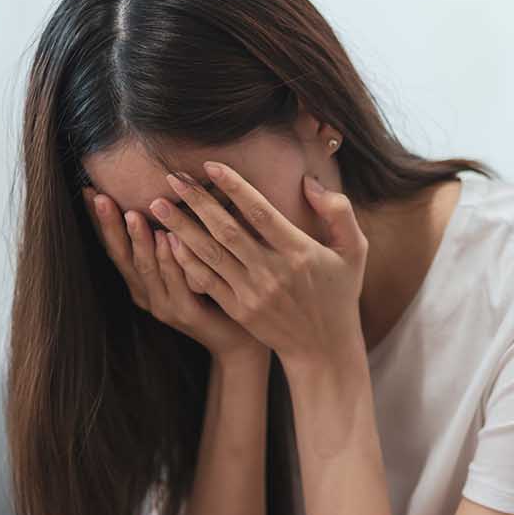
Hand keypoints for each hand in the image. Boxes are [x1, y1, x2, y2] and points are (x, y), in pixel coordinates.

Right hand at [82, 183, 267, 362]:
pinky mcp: (187, 313)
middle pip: (123, 256)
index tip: (88, 191)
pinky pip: (177, 282)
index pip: (114, 247)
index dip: (101, 221)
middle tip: (100, 197)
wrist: (237, 338)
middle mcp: (146, 294)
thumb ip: (171, 235)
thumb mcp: (185, 262)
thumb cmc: (212, 292)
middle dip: (111, 226)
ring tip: (133, 214)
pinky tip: (169, 238)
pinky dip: (171, 259)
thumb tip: (159, 192)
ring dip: (140, 240)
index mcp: (141, 282)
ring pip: (147, 268)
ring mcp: (165, 306)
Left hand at [147, 161, 367, 369]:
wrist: (323, 348)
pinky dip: (186, 261)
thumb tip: (308, 182)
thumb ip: (338, 211)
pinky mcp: (239, 309)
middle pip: (226, 230)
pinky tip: (167, 242)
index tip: (210, 166)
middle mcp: (273, 272)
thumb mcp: (355, 250)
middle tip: (172, 178)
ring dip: (181, 228)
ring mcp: (252, 293)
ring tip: (158, 205)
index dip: (234, 187)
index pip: (261, 212)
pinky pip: (206, 281)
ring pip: (210, 254)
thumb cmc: (339, 293)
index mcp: (300, 252)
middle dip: (196, 202)